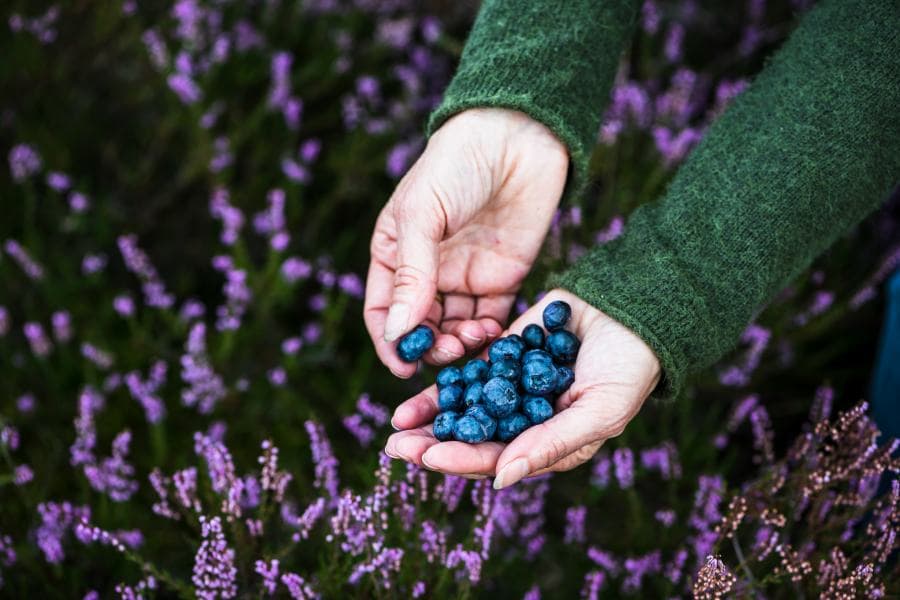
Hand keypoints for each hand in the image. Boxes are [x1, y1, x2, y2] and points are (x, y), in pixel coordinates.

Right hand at [364, 108, 568, 377]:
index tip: (402, 365)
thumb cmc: (456, 166)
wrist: (516, 137)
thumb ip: (412, 274)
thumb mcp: (422, 215)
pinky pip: (491, 321)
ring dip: (460, 346)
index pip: (383, 310)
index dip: (389, 342)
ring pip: (455, 330)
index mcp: (394, 253)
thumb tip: (398, 332)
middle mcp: (427, 272)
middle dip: (430, 348)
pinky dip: (488, 336)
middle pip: (421, 328)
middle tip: (447, 353)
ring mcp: (465, 278)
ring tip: (471, 341)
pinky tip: (491, 335)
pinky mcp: (501, 280)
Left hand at [384, 290, 661, 487]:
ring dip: (432, 417)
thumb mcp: (599, 411)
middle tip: (395, 447)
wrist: (634, 308)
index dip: (462, 460)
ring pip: (464, 409)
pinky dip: (443, 383)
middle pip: (472, 439)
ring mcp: (512, 387)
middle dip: (434, 445)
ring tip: (397, 423)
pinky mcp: (503, 354)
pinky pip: (468, 373)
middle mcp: (525, 421)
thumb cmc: (629, 368)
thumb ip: (552, 444)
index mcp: (549, 444)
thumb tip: (501, 480)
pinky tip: (415, 392)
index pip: (499, 460)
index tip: (428, 457)